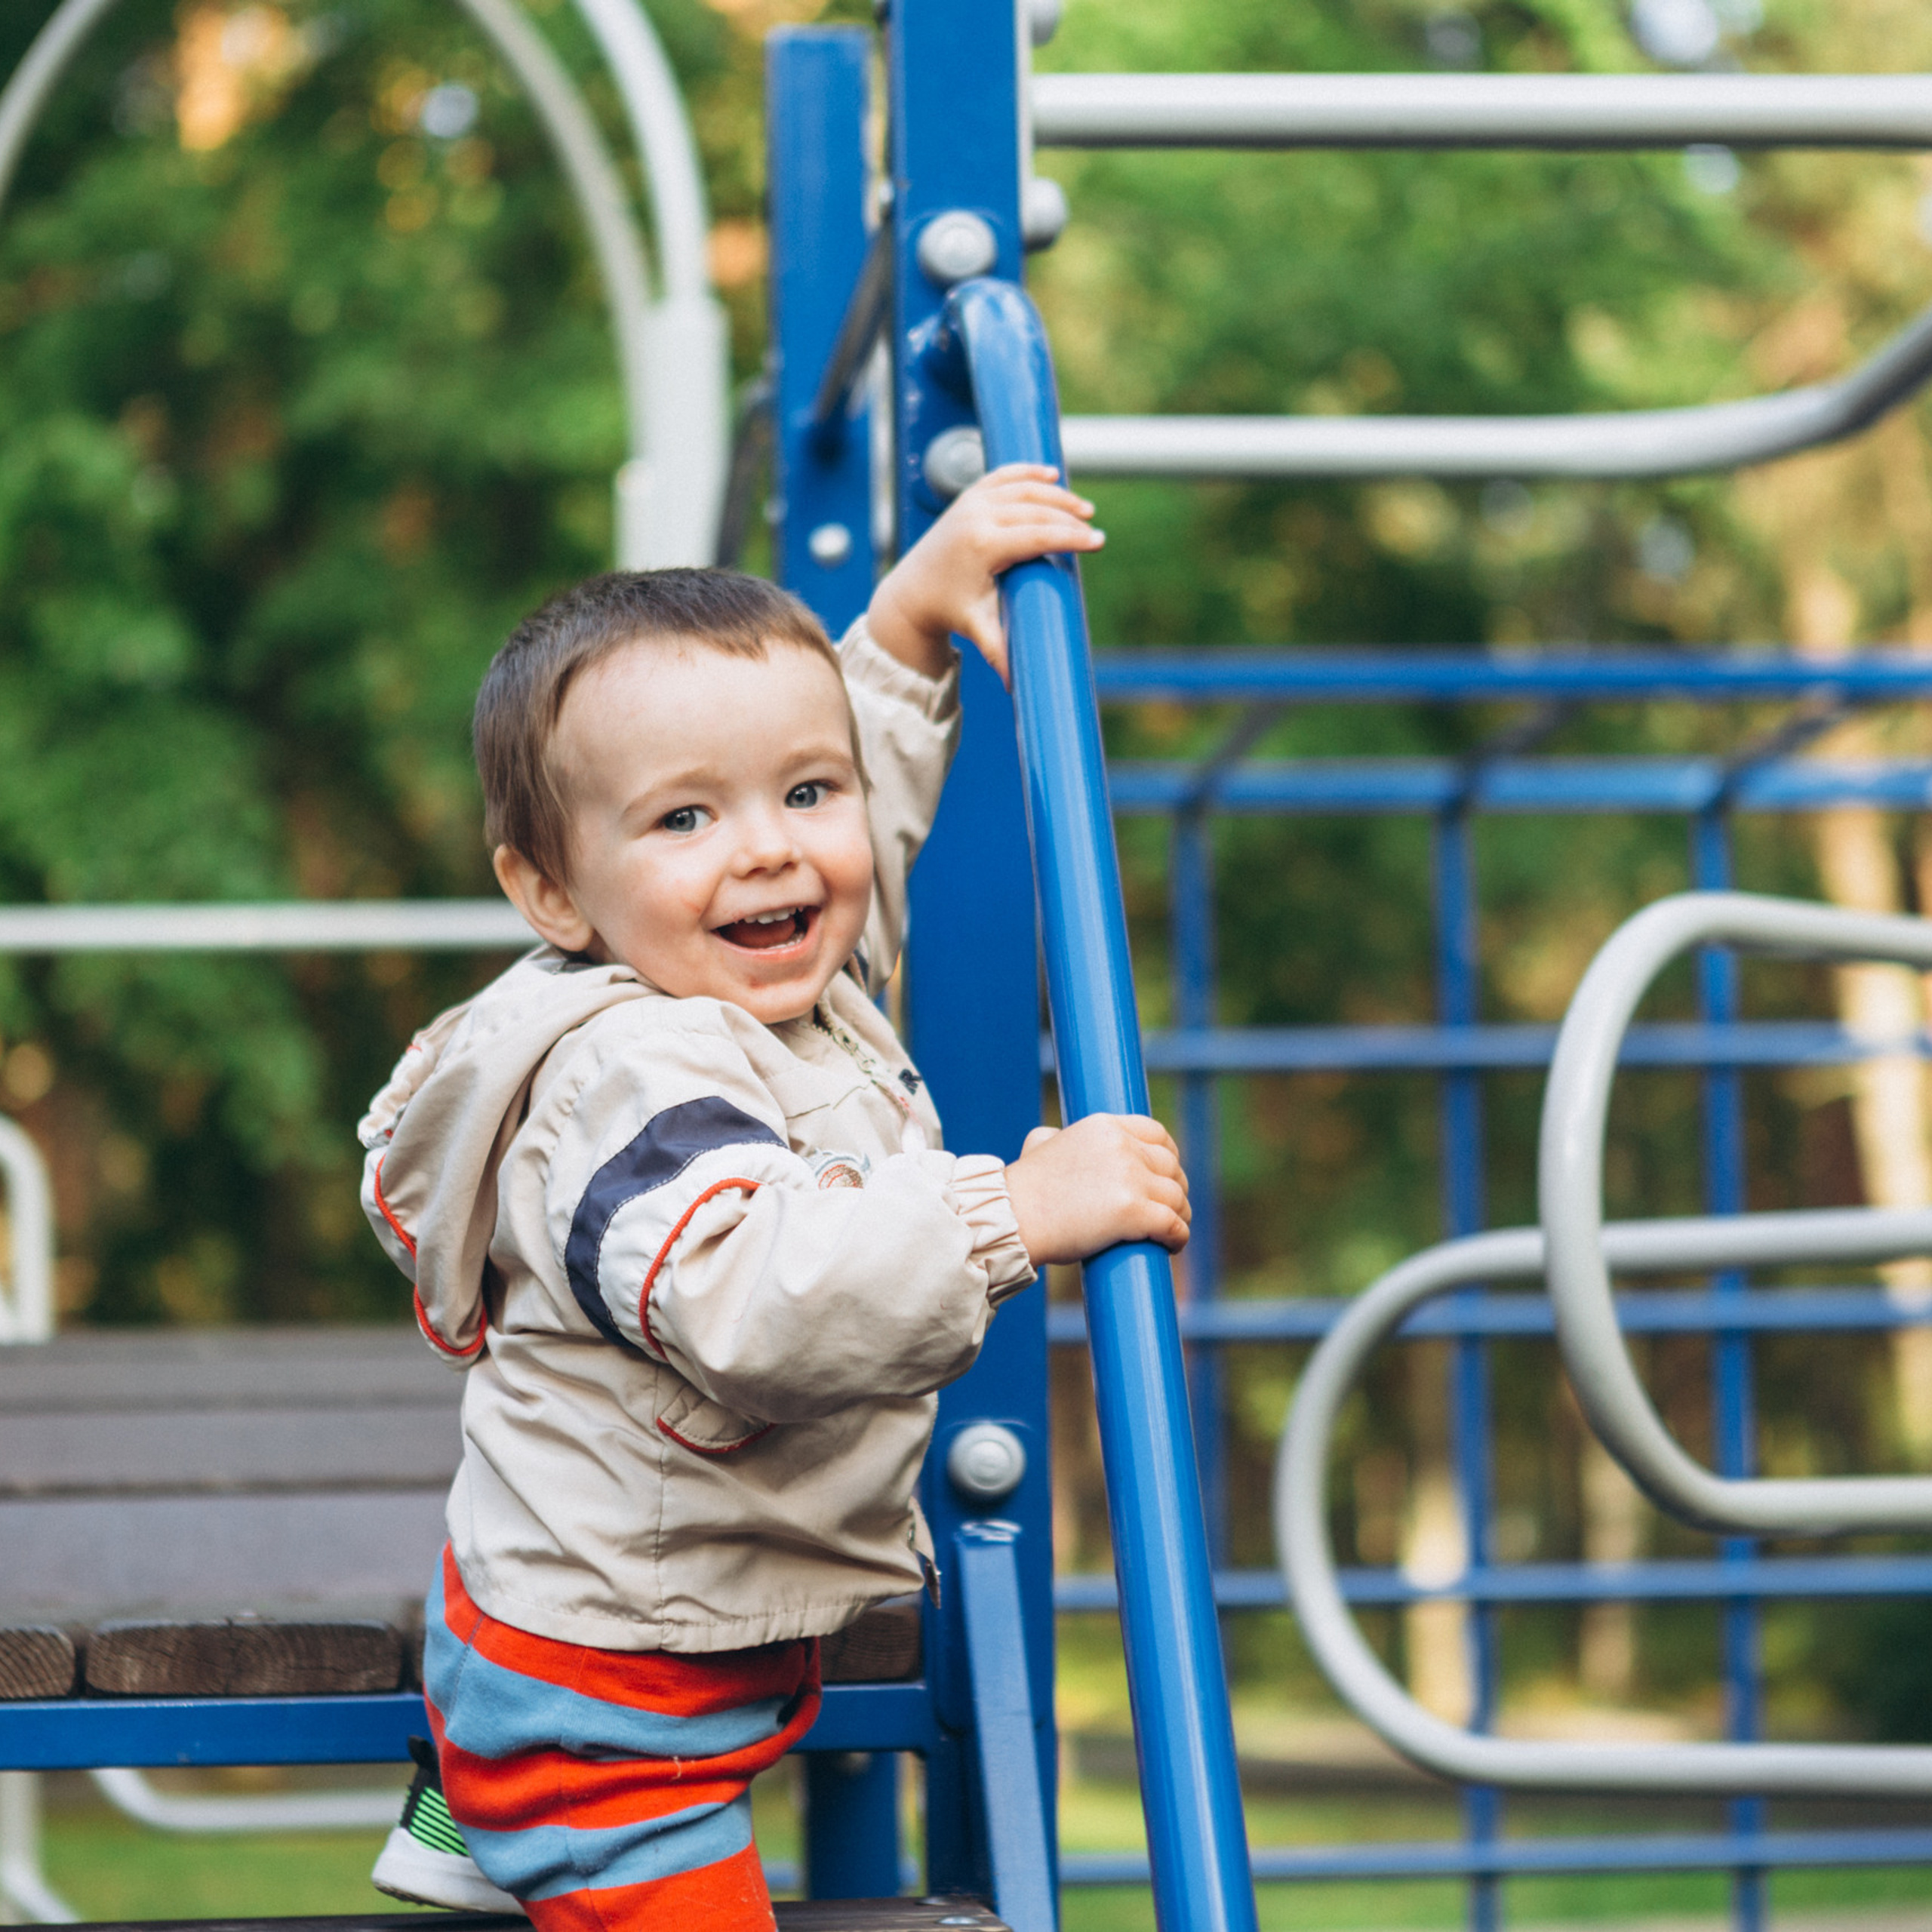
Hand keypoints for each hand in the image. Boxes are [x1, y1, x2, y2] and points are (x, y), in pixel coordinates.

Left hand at [866, 463, 1102, 682]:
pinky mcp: (968, 497)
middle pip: (1036, 509)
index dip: (1070, 537)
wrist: (912, 592)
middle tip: (1094, 528)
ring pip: (1023, 488)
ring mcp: (971, 502)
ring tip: (1083, 509)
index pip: (1037, 534)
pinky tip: (1051, 474)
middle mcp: (976, 517)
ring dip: (1056, 495)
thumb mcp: (978, 627)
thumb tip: (1018, 688)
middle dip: (1069, 517)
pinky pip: (1003, 476)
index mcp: (982, 545)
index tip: (1098, 541)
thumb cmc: (950, 610)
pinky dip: (1028, 472)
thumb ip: (1001, 652)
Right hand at [1002, 1114, 1189, 1265]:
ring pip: (1176, 1197)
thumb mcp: (1039, 1146)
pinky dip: (1178, 1236)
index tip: (1166, 1173)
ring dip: (1179, 1215)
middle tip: (1169, 1209)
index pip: (1156, 1133)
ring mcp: (1131, 1178)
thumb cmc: (1023, 1190)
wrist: (1013, 1218)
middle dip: (1175, 1189)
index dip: (1169, 1155)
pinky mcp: (1134, 1212)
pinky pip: (1173, 1224)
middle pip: (1171, 1166)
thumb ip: (1053, 1136)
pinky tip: (1172, 1246)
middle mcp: (1123, 1147)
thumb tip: (1054, 1136)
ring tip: (1170, 1231)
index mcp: (1104, 1127)